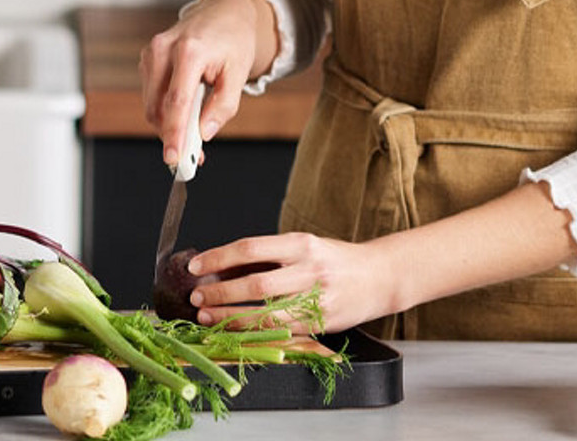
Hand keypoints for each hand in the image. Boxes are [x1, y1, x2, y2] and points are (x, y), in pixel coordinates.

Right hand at [139, 0, 278, 165]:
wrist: (225, 10)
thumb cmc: (234, 38)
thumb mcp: (240, 72)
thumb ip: (223, 106)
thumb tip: (205, 133)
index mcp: (189, 51)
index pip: (176, 102)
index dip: (173, 135)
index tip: (174, 158)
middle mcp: (164, 49)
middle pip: (158, 107)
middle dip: (172, 135)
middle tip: (194, 155)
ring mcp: (151, 53)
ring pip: (151, 104)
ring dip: (168, 124)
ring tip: (194, 132)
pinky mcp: (148, 58)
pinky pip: (152, 94)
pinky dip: (165, 110)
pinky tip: (185, 112)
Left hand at [182, 233, 400, 334]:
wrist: (380, 277)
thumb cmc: (337, 260)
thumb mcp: (306, 245)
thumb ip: (271, 255)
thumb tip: (224, 266)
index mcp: (302, 244)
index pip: (251, 248)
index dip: (219, 258)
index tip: (196, 266)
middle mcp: (309, 270)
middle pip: (255, 283)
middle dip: (219, 292)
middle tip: (196, 296)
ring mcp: (316, 300)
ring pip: (265, 314)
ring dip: (230, 317)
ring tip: (207, 316)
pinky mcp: (320, 324)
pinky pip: (280, 332)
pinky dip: (252, 333)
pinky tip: (234, 332)